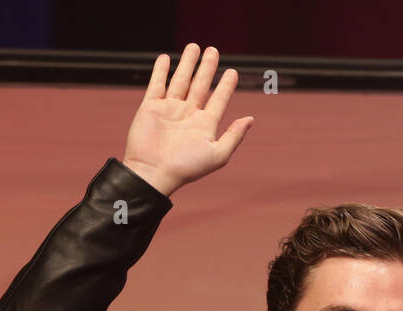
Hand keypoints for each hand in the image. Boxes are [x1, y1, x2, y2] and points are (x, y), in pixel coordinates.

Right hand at [122, 43, 252, 196]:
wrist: (154, 172)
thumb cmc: (187, 168)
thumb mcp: (218, 155)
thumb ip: (234, 136)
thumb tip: (251, 119)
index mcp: (204, 125)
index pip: (218, 100)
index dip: (226, 86)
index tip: (233, 72)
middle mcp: (188, 115)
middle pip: (200, 85)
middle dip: (207, 68)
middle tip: (214, 50)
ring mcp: (169, 109)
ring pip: (180, 80)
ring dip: (187, 64)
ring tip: (194, 47)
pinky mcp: (151, 107)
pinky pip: (157, 84)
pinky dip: (161, 71)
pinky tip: (165, 59)